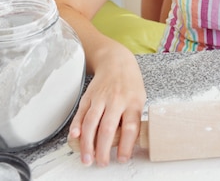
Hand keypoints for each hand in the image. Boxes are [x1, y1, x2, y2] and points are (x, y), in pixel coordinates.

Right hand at [68, 48, 145, 166]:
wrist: (116, 61)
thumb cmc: (130, 84)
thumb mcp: (139, 98)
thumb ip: (132, 119)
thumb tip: (126, 145)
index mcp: (133, 102)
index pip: (130, 127)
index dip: (126, 145)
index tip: (122, 159)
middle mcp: (116, 99)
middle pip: (108, 127)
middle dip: (103, 149)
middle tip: (101, 163)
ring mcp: (101, 97)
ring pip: (92, 122)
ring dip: (87, 143)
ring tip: (87, 159)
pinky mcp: (88, 96)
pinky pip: (81, 113)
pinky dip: (76, 126)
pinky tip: (74, 137)